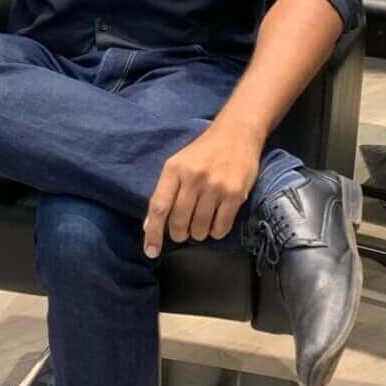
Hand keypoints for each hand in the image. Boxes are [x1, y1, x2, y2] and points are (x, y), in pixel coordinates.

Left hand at [143, 118, 262, 257]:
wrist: (236, 133)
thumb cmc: (203, 152)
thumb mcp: (178, 165)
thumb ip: (163, 194)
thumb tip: (149, 226)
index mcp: (174, 169)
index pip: (159, 207)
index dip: (153, 233)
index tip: (151, 252)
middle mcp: (193, 177)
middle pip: (178, 222)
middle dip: (179, 234)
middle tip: (183, 230)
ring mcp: (215, 186)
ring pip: (199, 228)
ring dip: (198, 233)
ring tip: (201, 223)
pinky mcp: (234, 193)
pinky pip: (221, 227)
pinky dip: (216, 232)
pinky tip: (216, 222)